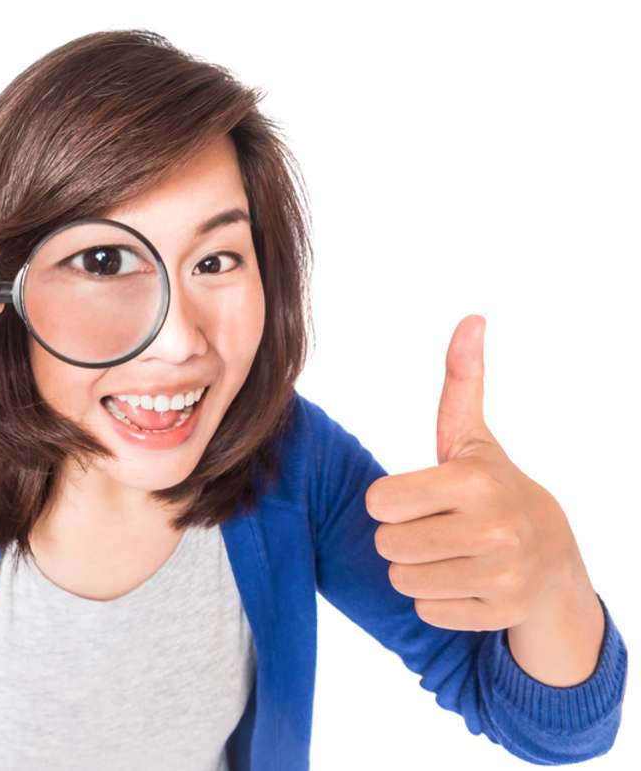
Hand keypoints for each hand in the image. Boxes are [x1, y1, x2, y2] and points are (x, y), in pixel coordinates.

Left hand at [364, 315, 586, 631]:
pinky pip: (425, 609)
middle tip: (436, 527)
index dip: (390, 501)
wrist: (552, 558)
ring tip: (450, 553)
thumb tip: (471, 318)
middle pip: (387, 543)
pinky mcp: (498, 612)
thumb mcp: (472, 438)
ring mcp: (499, 574)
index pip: (379, 502)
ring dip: (416, 570)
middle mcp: (490, 528)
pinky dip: (437, 599)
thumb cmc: (492, 489)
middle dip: (401, 536)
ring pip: (401, 579)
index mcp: (472, 480)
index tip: (419, 497)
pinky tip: (466, 580)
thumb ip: (460, 381)